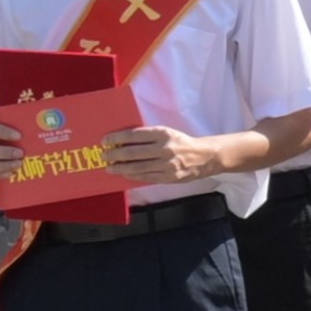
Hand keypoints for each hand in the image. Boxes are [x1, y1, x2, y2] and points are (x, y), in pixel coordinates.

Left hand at [100, 126, 221, 185]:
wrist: (205, 157)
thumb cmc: (182, 143)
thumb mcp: (167, 133)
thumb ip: (148, 137)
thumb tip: (123, 143)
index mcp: (164, 133)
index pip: (134, 135)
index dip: (117, 138)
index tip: (105, 140)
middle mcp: (165, 148)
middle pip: (133, 152)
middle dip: (115, 155)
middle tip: (105, 156)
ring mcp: (167, 164)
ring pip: (137, 167)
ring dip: (120, 168)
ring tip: (110, 168)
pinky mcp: (169, 177)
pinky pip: (146, 177)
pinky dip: (133, 176)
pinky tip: (125, 174)